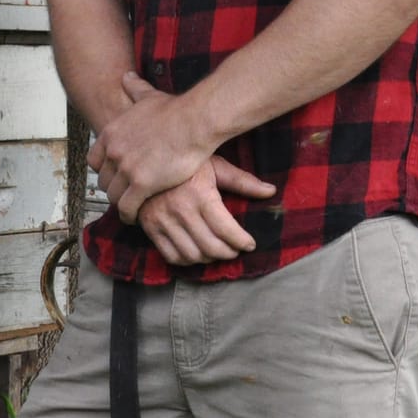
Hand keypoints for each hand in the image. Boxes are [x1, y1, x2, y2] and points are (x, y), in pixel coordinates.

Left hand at [89, 71, 219, 222]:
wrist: (194, 121)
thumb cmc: (176, 110)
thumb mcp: (148, 96)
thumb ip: (134, 88)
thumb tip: (126, 76)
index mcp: (111, 133)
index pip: (94, 160)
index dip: (105, 170)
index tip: (116, 176)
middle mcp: (113, 151)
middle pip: (103, 180)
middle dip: (113, 188)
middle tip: (125, 195)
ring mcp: (125, 168)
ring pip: (113, 196)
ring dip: (121, 204)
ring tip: (131, 209)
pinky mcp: (141, 185)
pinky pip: (127, 208)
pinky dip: (129, 215)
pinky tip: (136, 218)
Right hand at [139, 156, 277, 266]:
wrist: (146, 157)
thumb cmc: (186, 160)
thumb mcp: (215, 165)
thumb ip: (243, 181)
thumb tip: (271, 191)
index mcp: (199, 193)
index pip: (226, 230)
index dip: (242, 241)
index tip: (250, 244)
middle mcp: (180, 209)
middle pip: (211, 247)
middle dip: (229, 252)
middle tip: (236, 249)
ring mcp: (162, 220)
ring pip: (193, 255)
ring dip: (210, 259)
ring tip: (218, 251)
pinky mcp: (150, 227)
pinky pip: (172, 256)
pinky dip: (188, 260)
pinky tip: (197, 252)